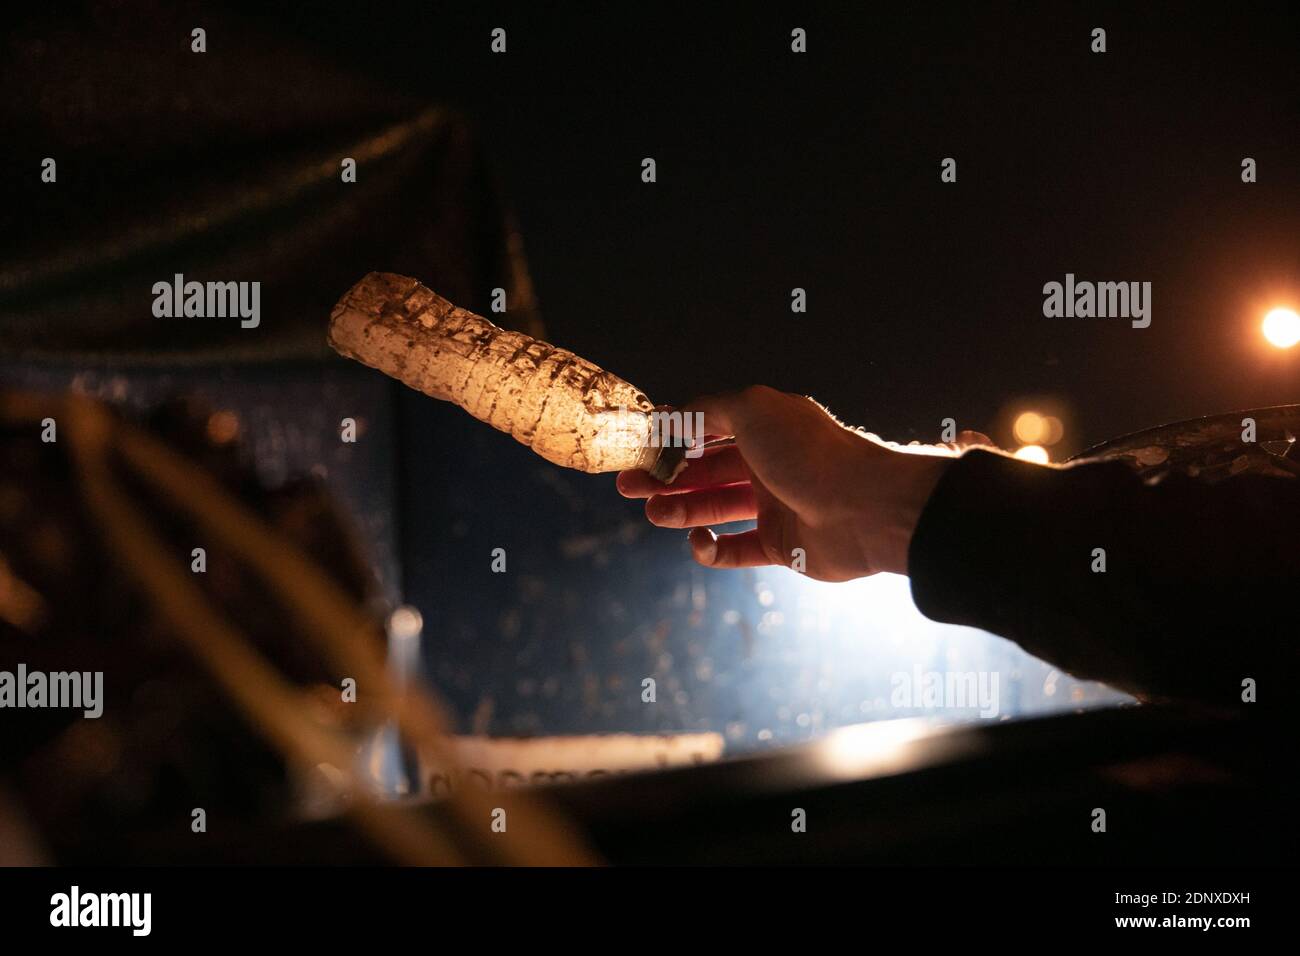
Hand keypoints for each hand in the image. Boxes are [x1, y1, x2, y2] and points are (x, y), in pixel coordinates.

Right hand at [616, 386, 955, 580]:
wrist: (865, 509)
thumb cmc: (810, 452)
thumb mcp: (752, 410)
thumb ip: (708, 408)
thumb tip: (674, 412)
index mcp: (765, 427)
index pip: (708, 429)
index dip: (673, 437)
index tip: (638, 447)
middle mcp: (770, 464)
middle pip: (705, 470)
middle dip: (665, 476)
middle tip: (627, 486)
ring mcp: (775, 506)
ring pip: (715, 508)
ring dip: (679, 510)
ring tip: (652, 512)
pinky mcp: (780, 546)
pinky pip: (735, 549)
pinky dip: (711, 549)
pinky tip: (698, 542)